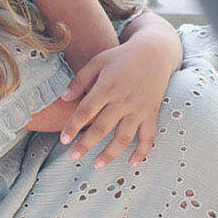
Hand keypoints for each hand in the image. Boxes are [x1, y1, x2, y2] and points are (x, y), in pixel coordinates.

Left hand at [57, 34, 179, 168]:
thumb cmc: (121, 57)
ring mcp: (139, 108)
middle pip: (102, 127)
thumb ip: (80, 80)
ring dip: (110, 154)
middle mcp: (123, 100)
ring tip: (97, 165)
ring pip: (124, 137)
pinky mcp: (151, 113)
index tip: (64, 139)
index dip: (74, 126)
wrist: (154, 52)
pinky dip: (142, 151)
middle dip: (87, 144)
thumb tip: (63, 99)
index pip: (87, 110)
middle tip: (73, 156)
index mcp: (107, 86)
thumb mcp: (98, 61)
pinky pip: (148, 136)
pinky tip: (132, 163)